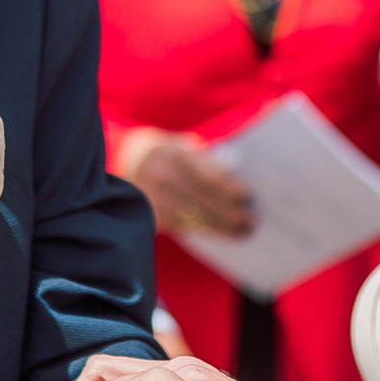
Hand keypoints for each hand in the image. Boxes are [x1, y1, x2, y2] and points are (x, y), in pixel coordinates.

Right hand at [117, 128, 255, 236]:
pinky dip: (203, 230)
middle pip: (202, 202)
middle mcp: (162, 179)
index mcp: (175, 157)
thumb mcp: (185, 147)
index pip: (207, 177)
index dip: (229, 189)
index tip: (247, 198)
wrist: (129, 161)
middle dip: (228, 215)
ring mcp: (155, 199)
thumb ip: (208, 161)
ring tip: (240, 232)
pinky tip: (220, 233)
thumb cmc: (169, 154)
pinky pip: (182, 226)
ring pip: (192, 219)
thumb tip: (237, 177)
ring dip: (219, 228)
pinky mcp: (151, 215)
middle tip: (250, 223)